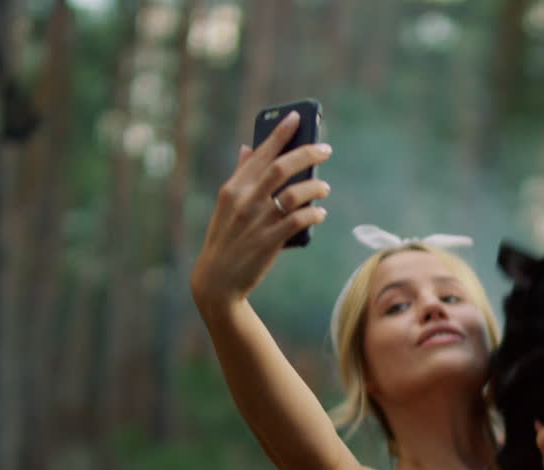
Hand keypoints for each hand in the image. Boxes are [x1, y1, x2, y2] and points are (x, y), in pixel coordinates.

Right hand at [191, 111, 332, 306]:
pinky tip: (320, 213)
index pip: (261, 153)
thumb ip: (240, 176)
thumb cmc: (226, 238)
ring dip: (315, 188)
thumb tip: (249, 148)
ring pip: (294, 193)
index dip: (280, 133)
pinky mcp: (270, 241)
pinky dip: (314, 214)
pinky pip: (299, 221)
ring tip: (324, 188)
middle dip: (307, 154)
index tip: (298, 117)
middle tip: (326, 149)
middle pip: (281, 167)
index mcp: (233, 188)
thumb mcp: (226, 205)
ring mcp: (258, 220)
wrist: (217, 279)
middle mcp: (245, 200)